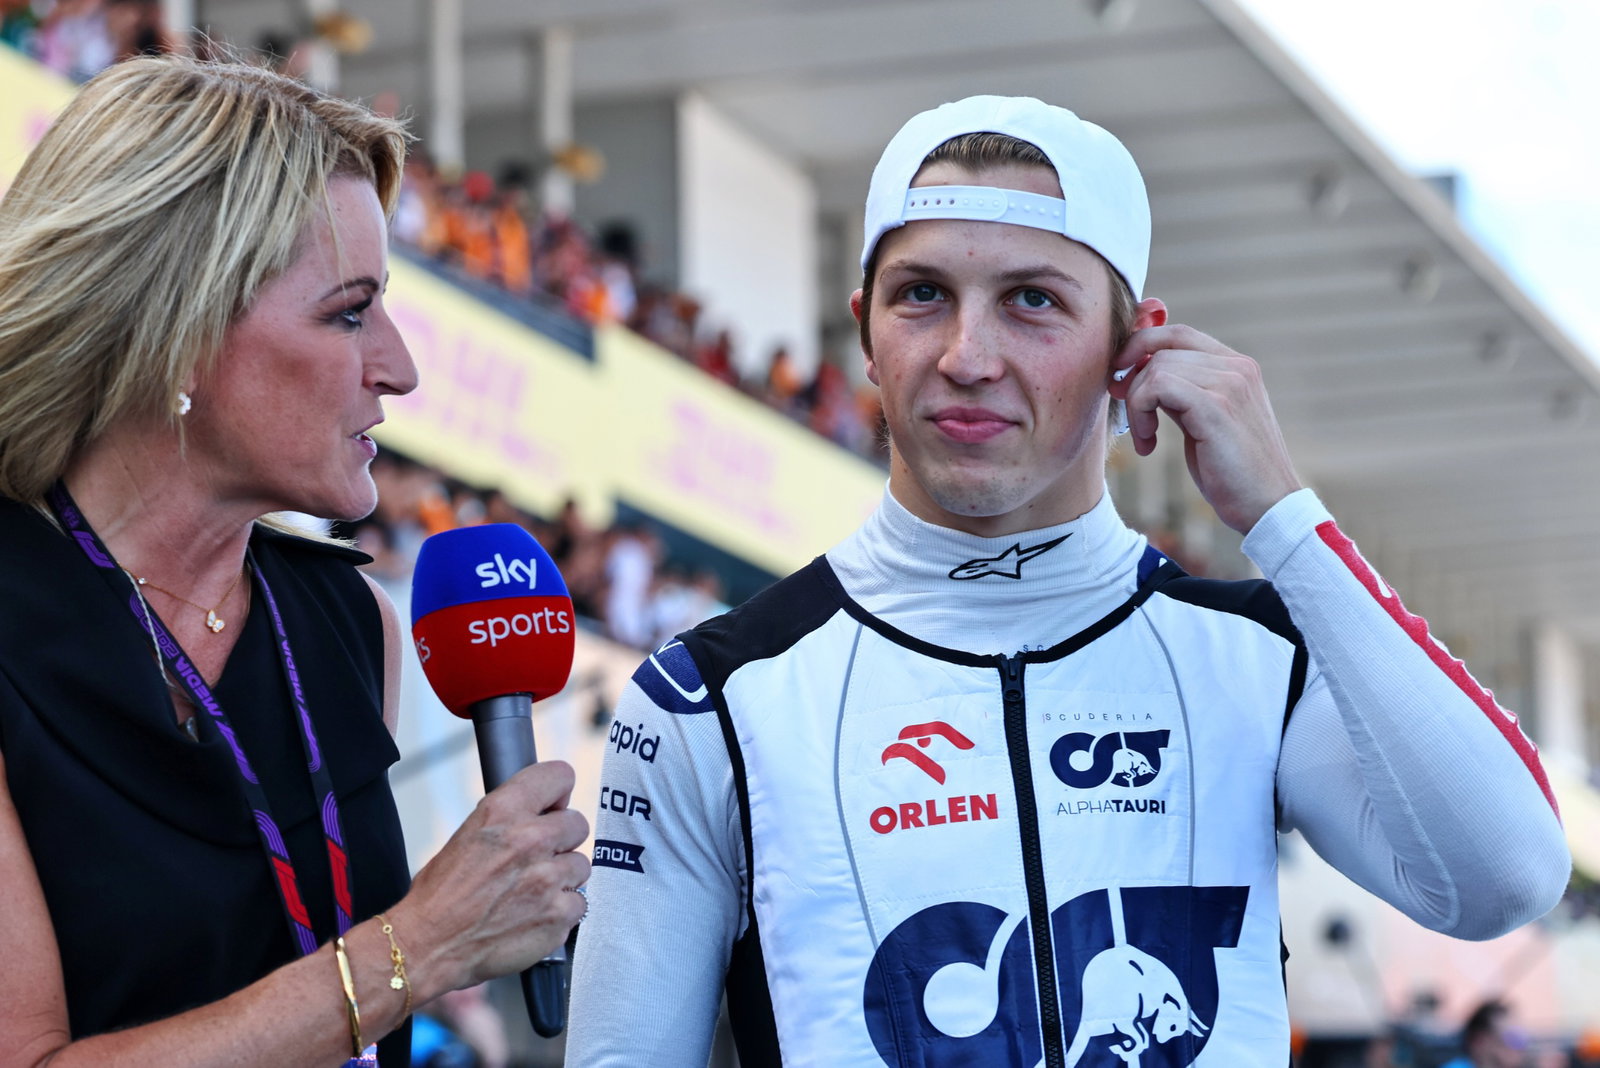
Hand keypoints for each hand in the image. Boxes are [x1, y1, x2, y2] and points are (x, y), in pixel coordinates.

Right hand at [390, 761, 589, 998]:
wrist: (429, 945)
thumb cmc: (442, 893)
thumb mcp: (470, 833)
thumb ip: (512, 817)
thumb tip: (546, 810)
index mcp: (503, 811)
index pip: (559, 776)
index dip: (558, 794)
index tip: (553, 808)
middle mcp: (530, 839)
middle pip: (578, 824)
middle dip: (560, 841)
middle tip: (537, 859)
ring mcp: (548, 879)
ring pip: (580, 865)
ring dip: (562, 878)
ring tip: (531, 892)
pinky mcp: (558, 915)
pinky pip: (579, 904)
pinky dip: (561, 912)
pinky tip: (534, 915)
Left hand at [1109, 323, 1302, 533]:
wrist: (1266, 506)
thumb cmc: (1231, 470)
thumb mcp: (1202, 421)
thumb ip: (1180, 392)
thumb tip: (1139, 371)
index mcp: (1237, 366)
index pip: (1178, 333)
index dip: (1140, 345)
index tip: (1119, 374)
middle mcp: (1237, 367)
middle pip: (1162, 351)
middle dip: (1132, 383)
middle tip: (1130, 418)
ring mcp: (1230, 383)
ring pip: (1156, 368)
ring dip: (1137, 406)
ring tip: (1146, 439)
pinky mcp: (1217, 407)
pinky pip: (1158, 386)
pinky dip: (1141, 413)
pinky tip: (1148, 444)